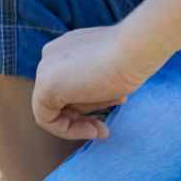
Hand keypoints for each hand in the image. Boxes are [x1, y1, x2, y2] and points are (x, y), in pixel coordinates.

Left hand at [31, 24, 165, 140]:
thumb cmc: (132, 60)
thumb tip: (95, 99)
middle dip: (83, 117)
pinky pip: (45, 118)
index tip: (107, 115)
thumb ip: (96, 84)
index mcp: (67, 49)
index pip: (68, 84)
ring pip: (55, 108)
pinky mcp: (46, 86)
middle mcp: (51, 56)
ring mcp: (45, 69)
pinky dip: (67, 131)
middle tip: (104, 130)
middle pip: (61, 97)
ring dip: (80, 124)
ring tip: (103, 129)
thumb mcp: (111, 72)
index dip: (88, 105)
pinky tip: (92, 132)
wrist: (135, 50)